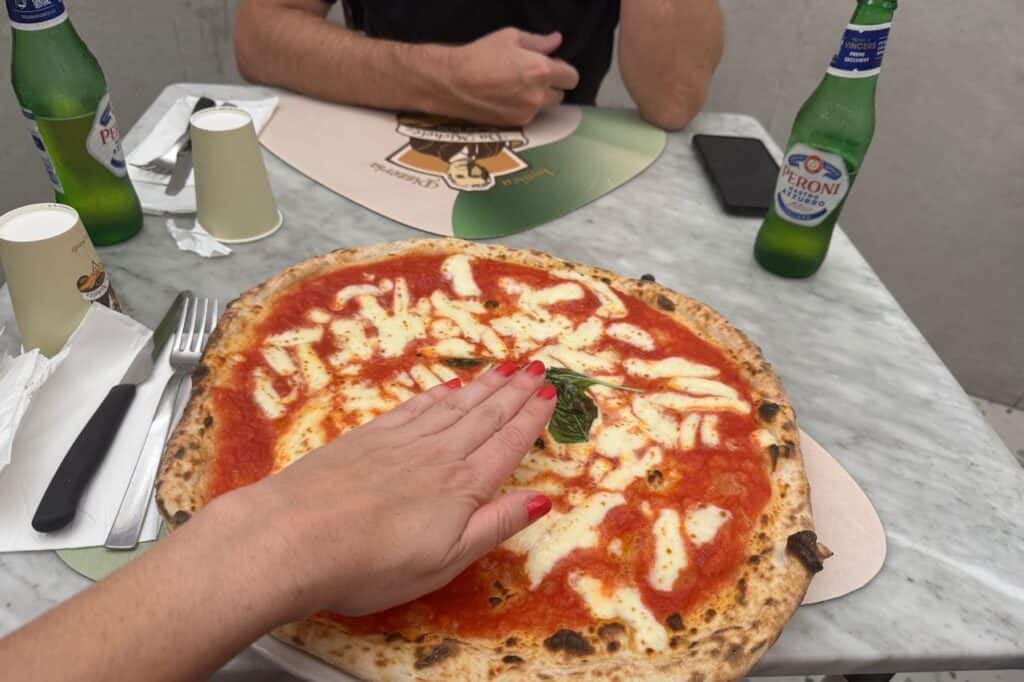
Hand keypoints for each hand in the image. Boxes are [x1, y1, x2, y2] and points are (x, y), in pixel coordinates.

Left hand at [249, 360, 556, 617]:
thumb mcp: (444, 562)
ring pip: (454, 406)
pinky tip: (448, 385)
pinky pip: (415, 406)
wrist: (294, 537)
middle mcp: (438, 455)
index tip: (550, 394)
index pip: (507, 445)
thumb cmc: (371, 565)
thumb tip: (542, 499)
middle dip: (514, 392)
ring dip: (483, 386)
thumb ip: (493, 526)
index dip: (531, 420)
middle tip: (537, 368)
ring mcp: (401, 441)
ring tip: (505, 368)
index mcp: (462, 488)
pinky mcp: (369, 437)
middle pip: (485, 417)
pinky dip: (438, 394)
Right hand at [441, 28, 579, 126]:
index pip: (572, 77)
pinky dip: (523, 107)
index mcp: (541, 71)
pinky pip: (528, 115)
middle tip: (531, 75)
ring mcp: (527, 112)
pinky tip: (505, 97)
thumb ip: (538, 41)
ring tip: (515, 86)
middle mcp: (538, 95)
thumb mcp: (509, 38)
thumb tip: (556, 40)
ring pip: (544, 107)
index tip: (552, 66)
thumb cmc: (479, 55)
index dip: (564, 70)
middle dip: (551, 85)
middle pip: (561, 95)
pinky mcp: (514, 124)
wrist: (453, 83)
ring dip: (538, 98)